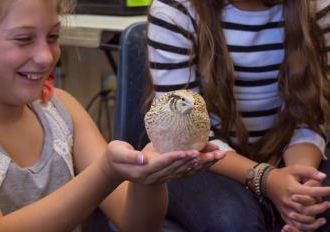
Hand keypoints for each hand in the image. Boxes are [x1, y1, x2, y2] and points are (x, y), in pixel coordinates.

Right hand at [100, 140, 217, 184]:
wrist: (113, 168)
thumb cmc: (115, 156)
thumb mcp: (117, 153)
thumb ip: (130, 155)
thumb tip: (142, 158)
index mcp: (144, 169)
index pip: (164, 163)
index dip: (178, 158)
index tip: (191, 152)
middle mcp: (154, 176)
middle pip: (178, 169)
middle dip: (196, 161)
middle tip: (213, 154)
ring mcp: (159, 177)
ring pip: (183, 172)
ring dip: (200, 165)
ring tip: (216, 156)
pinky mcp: (162, 175)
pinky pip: (181, 173)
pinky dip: (194, 167)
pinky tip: (205, 162)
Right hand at [265, 165, 329, 230]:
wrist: (267, 182)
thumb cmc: (283, 175)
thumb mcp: (295, 169)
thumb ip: (309, 171)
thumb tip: (324, 177)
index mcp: (291, 188)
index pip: (311, 192)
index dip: (324, 191)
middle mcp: (288, 200)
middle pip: (308, 208)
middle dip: (321, 207)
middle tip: (329, 204)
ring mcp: (286, 209)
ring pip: (303, 219)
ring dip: (315, 221)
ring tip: (324, 218)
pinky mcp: (284, 214)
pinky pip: (296, 225)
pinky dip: (306, 228)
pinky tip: (314, 225)